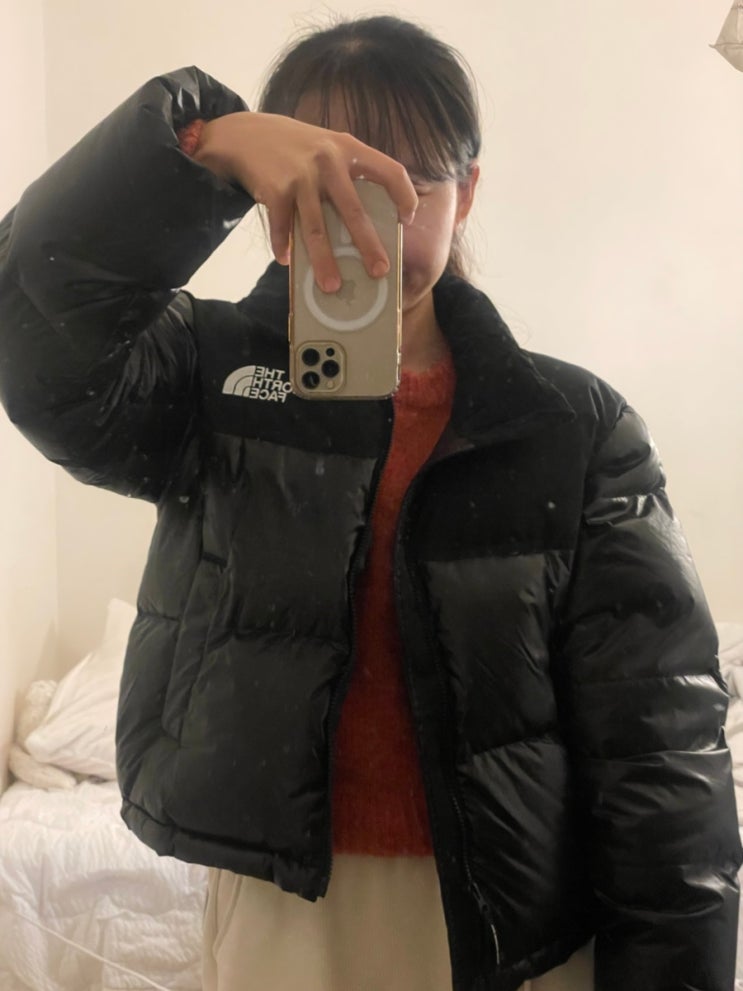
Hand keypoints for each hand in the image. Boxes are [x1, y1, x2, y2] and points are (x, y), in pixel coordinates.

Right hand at [191, 111, 417, 291]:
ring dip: (324, 261)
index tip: (407, 221)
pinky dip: (283, 246)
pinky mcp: (275, 188)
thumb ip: (348, 175)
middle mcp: (328, 160)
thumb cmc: (296, 149)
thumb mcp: (328, 148)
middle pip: (353, 210)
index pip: (390, 170)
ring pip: (317, 228)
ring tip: (331, 286)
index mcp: (349, 149)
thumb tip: (364, 228)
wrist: (246, 133)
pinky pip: (283, 226)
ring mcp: (300, 175)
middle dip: (367, 245)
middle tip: (379, 271)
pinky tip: (286, 260)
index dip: (404, 196)